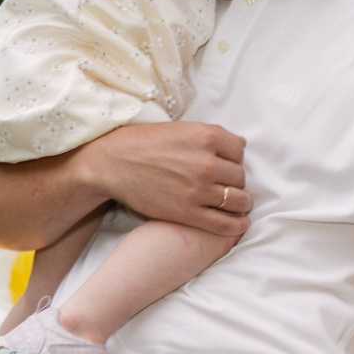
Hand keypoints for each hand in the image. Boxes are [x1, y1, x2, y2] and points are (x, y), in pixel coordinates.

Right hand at [75, 121, 252, 236]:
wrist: (111, 164)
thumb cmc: (142, 144)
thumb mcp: (178, 129)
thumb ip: (210, 135)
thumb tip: (242, 144)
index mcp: (204, 136)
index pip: (239, 150)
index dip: (233, 158)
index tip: (225, 164)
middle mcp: (205, 162)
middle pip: (240, 176)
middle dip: (234, 181)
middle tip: (223, 184)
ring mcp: (199, 190)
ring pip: (239, 200)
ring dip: (240, 203)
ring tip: (234, 203)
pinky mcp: (190, 213)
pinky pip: (227, 224)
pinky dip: (238, 225)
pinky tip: (240, 223)